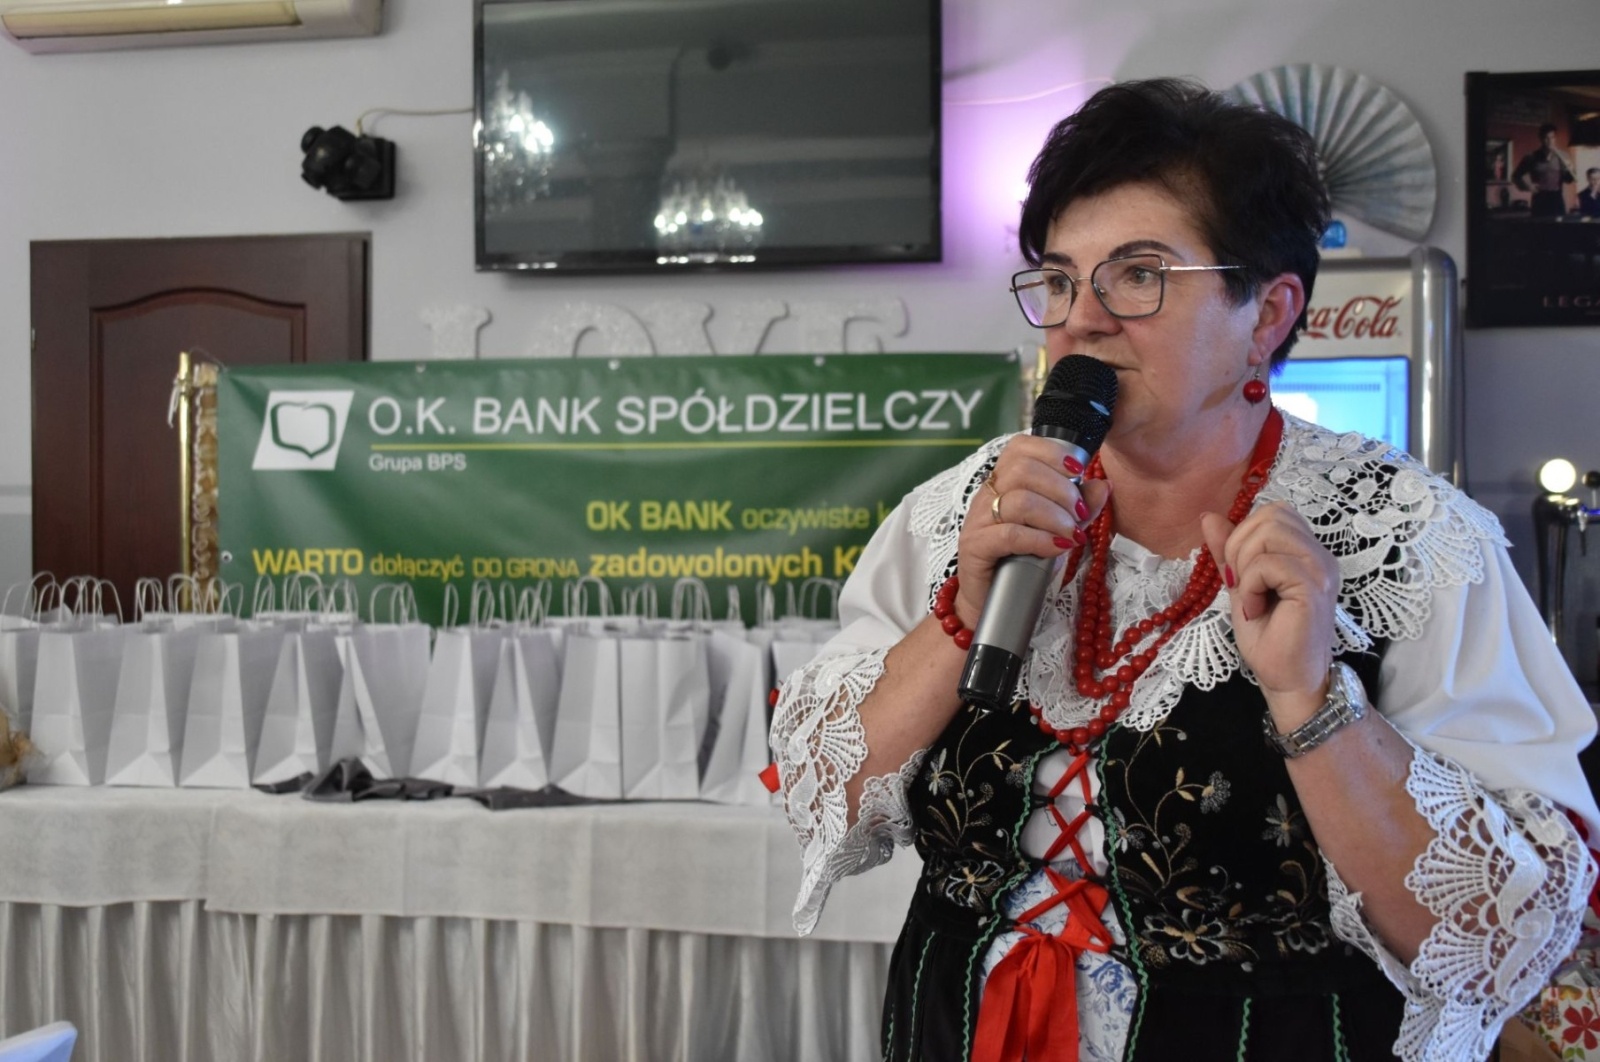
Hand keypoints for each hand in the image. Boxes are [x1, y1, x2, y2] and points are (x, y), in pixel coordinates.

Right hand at [953, 437, 1110, 625]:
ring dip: (1055, 517)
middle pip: (1022, 470)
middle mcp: (987, 494)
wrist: (989, 600)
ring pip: (1019, 501)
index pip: (1020, 447)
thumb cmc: (1021, 559)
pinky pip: (1009, 534)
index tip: (1078, 470)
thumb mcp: (1056, 528)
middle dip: (1061, 489)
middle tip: (1079, 514)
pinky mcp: (975, 546)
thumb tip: (1103, 486)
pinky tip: (1057, 548)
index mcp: (1002, 481)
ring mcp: (978, 520)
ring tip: (1072, 535)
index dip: (1052, 453)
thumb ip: (1078, 507)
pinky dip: (1040, 539)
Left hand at [1201, 503, 1337, 706]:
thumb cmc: (1269, 638)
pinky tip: (1254, 609)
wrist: (1287, 681)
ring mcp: (1320, 569)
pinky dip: (1251, 584)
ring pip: (1270, 531)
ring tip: (1250, 596)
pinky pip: (1270, 563)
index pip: (1273, 511)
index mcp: (1306, 552)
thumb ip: (1229, 551)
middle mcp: (1319, 555)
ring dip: (1246, 563)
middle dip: (1241, 545)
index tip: (1240, 574)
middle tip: (1241, 584)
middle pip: (1271, 514)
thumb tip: (1209, 516)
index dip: (1246, 534)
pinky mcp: (1313, 587)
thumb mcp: (1240, 586)